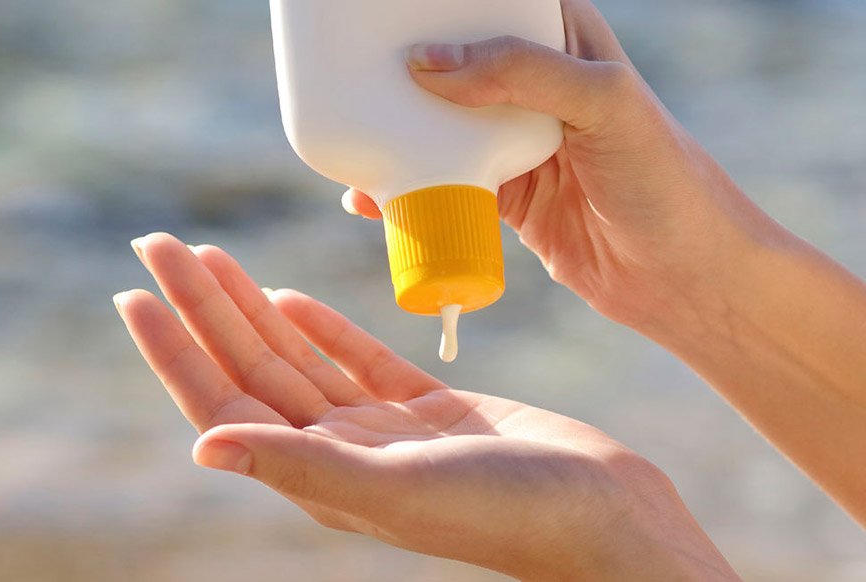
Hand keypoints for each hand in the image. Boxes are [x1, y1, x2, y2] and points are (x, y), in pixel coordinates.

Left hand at [114, 233, 738, 580]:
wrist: (606, 512)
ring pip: (296, 358)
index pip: (224, 402)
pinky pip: (353, 362)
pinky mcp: (424, 412)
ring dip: (250, 306)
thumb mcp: (402, 489)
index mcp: (321, 478)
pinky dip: (318, 327)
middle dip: (203, 306)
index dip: (177, 349)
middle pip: (251, 368)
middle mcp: (339, 456)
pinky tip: (288, 297)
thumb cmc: (513, 512)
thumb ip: (305, 466)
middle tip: (160, 243)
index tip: (136, 291)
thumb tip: (201, 449)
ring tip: (209, 256)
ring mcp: (380, 433)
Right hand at [344, 0, 776, 330]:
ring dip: (400, 130)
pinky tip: (372, 199)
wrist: (684, 278)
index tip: (393, 5)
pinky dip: (408, 190)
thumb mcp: (604, 102)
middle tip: (356, 65)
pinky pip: (443, 183)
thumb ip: (523, 72)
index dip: (450, 1)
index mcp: (567, 41)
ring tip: (354, 132)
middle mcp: (538, 86)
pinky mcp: (505, 197)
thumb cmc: (666, 180)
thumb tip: (427, 63)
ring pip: (444, 125)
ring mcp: (518, 143)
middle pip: (459, 60)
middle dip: (409, 63)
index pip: (502, 3)